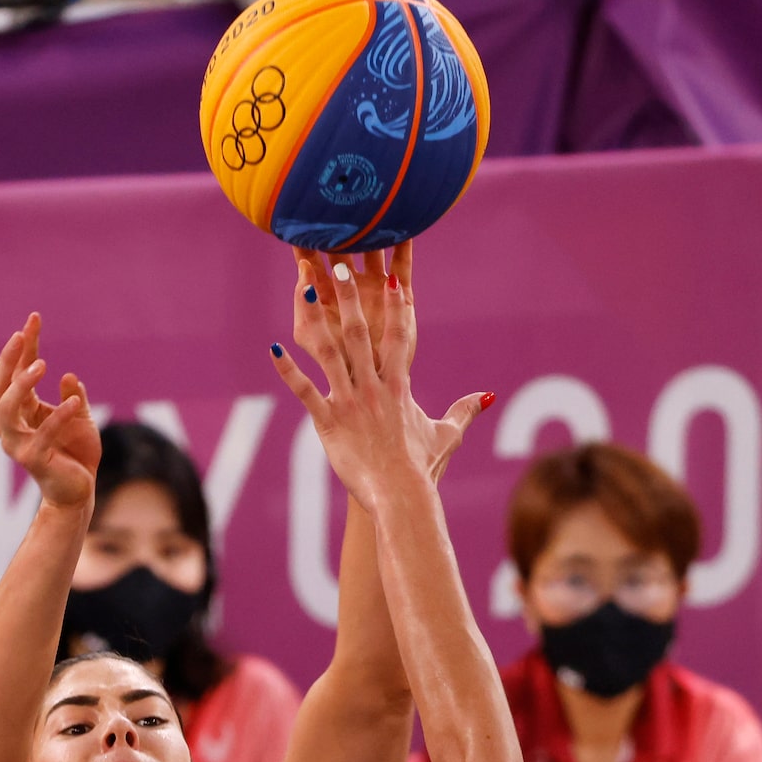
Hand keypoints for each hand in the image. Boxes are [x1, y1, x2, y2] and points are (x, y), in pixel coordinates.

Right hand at [0, 313, 98, 509]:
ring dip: (22, 385)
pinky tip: (74, 402)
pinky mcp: (34, 460)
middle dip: (8, 359)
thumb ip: (71, 396)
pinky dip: (59, 417)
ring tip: (42, 365)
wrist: (78, 492)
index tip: (34, 319)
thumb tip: (67, 377)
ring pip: (8, 409)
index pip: (14, 372)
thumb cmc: (75, 454)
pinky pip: (44, 434)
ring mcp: (18, 444)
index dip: (23, 346)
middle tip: (22, 335)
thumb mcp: (77, 417)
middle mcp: (10, 426)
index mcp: (19, 412)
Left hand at [275, 248, 487, 506]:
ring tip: (303, 291)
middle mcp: (374, 388)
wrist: (401, 495)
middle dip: (350, 297)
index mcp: (399, 387)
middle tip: (340, 266)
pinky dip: (288, 371)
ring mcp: (350, 402)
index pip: (398, 337)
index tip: (393, 277)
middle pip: (360, 333)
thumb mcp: (446, 436)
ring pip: (330, 353)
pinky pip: (305, 391)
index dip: (396, 306)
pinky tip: (273, 349)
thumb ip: (465, 411)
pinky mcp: (329, 422)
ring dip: (315, 320)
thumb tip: (488, 397)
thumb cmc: (422, 468)